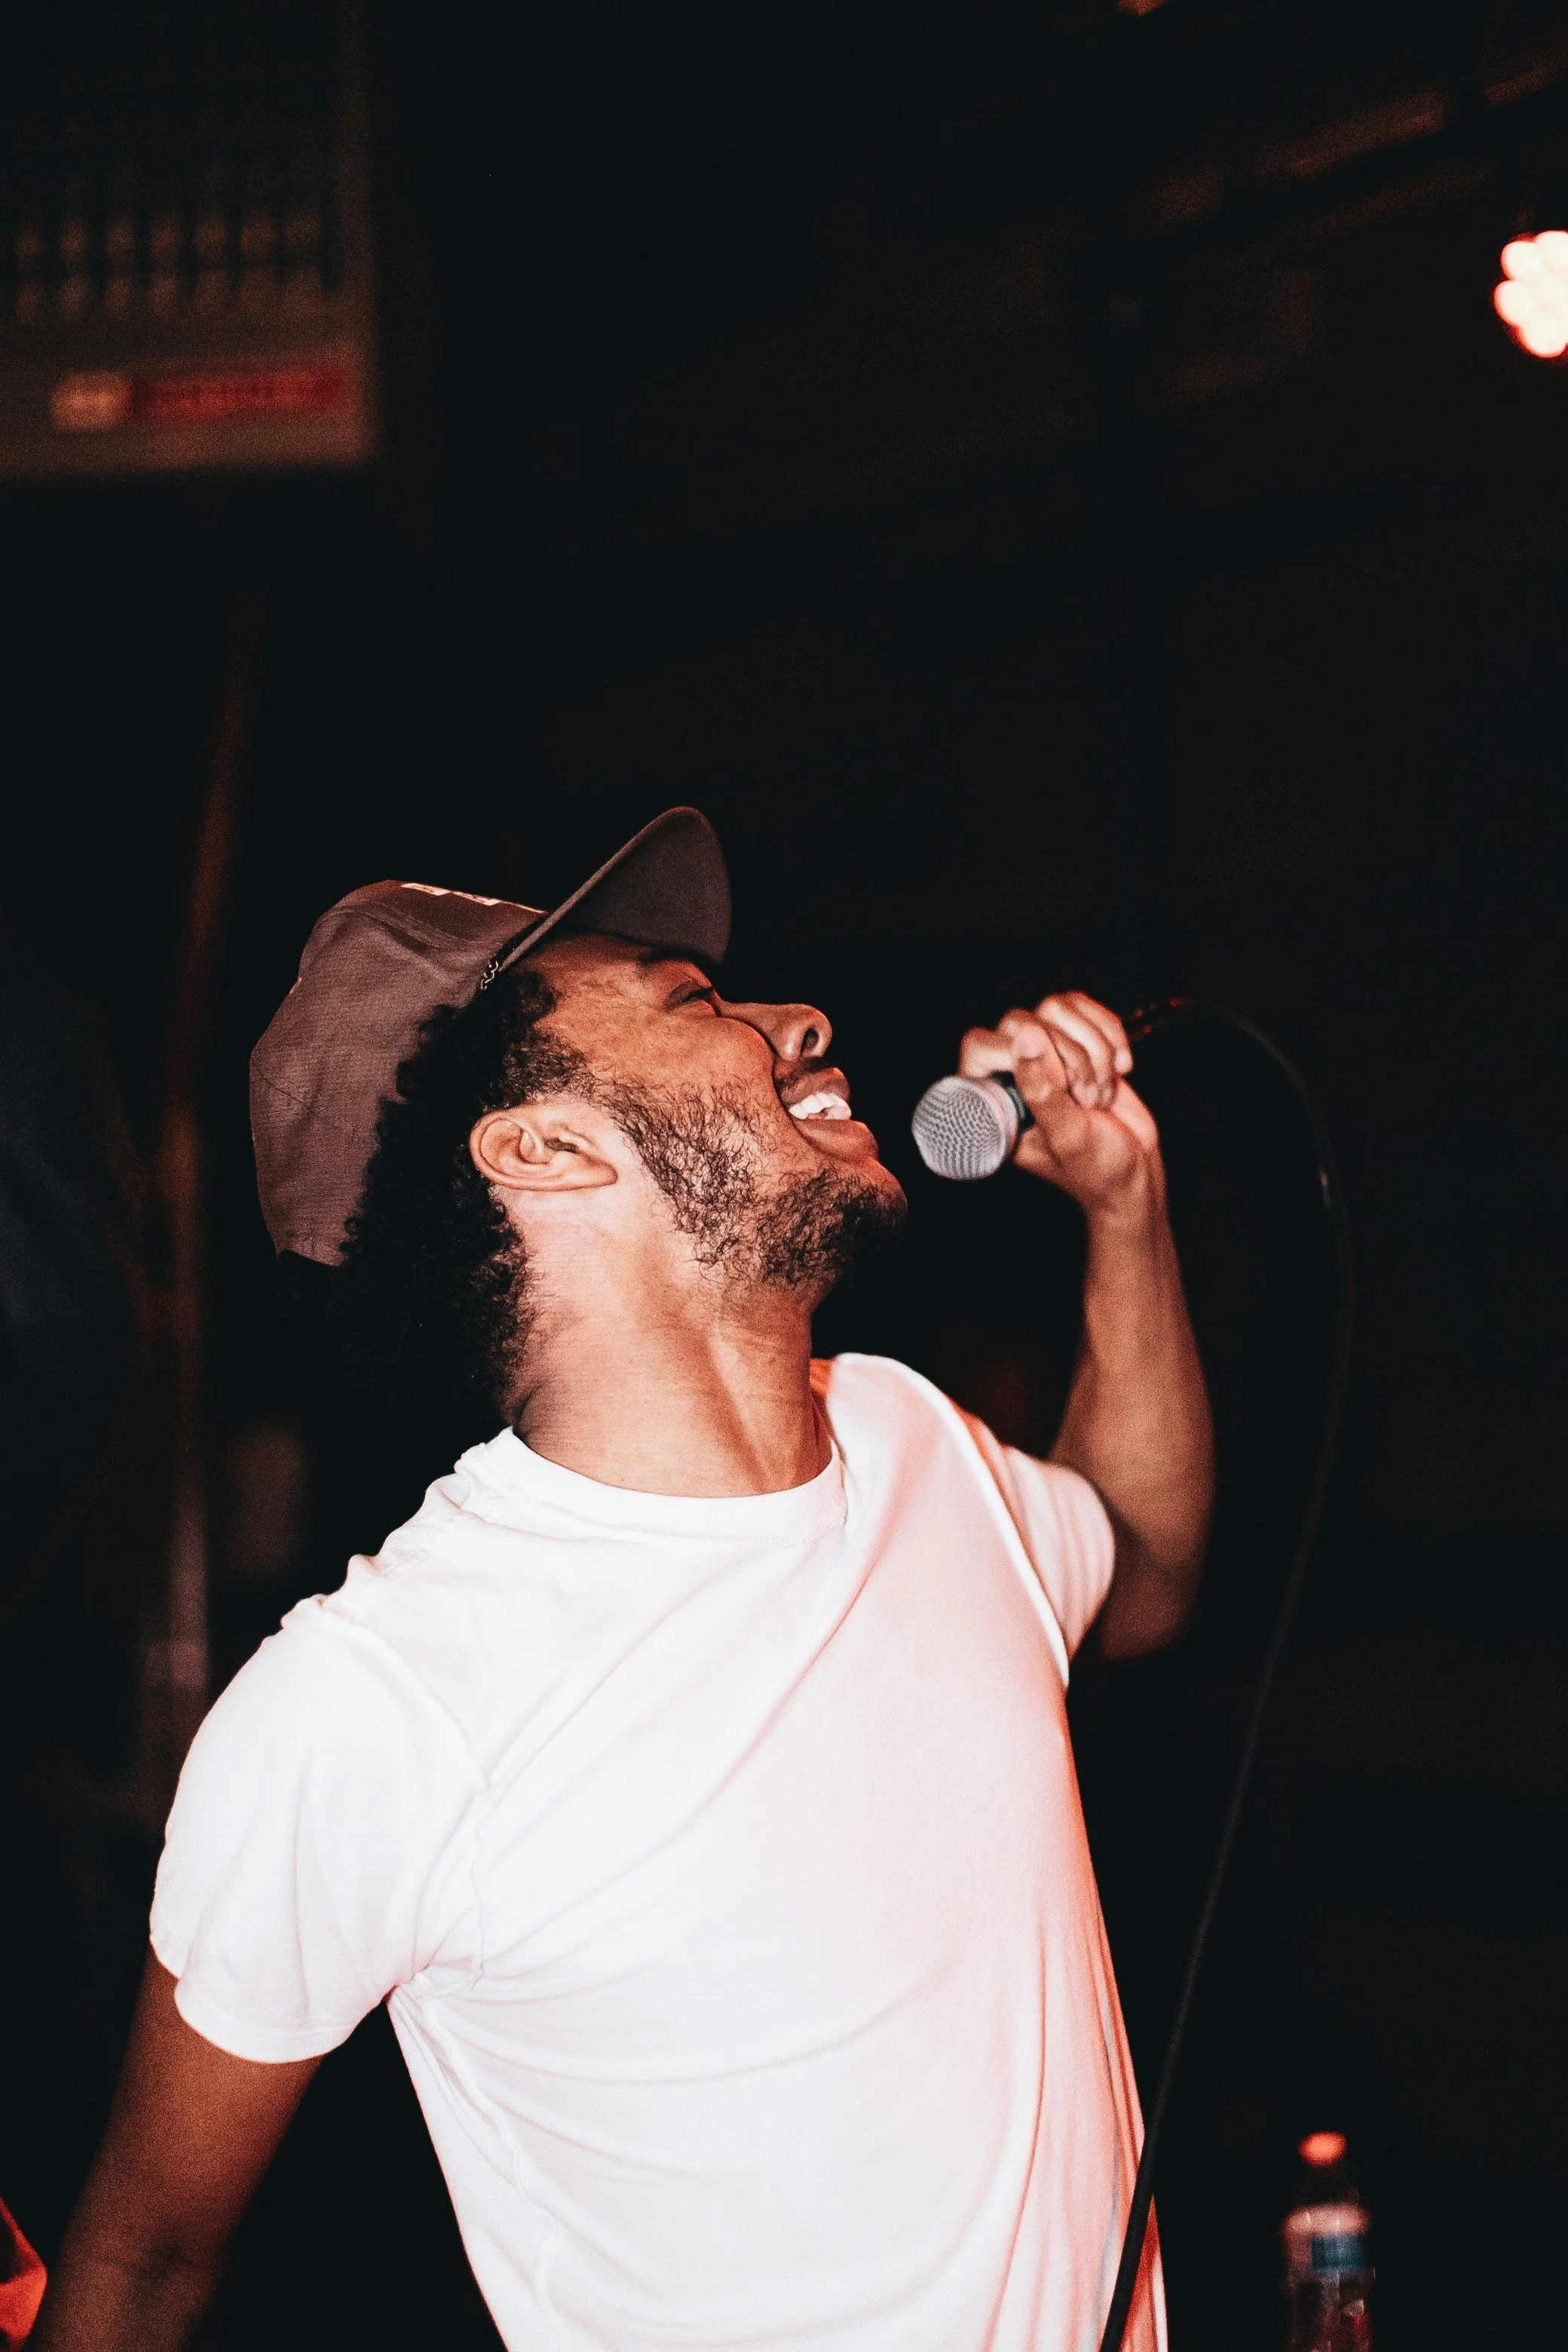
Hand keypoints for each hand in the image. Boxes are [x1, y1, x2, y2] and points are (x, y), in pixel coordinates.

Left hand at [958, 992, 1162, 1217]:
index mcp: (992, 1101)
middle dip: (1070, 1058)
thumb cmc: (1097, 1169)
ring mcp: (1042, 1053)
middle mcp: (1010, 1073)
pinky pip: (1082, 1007)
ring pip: (1056, 1008)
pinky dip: (1110, 1034)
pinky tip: (1120, 1067)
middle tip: (1087, 1100)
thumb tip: (1025, 1037)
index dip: (1019, 1054)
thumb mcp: (1069, 1136)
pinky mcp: (1074, 1039)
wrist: (1136, 1171)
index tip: (1060, 1085)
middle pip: (1022, 1021)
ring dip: (1093, 1049)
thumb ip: (1043, 1090)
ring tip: (1100, 1092)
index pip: (980, 1045)